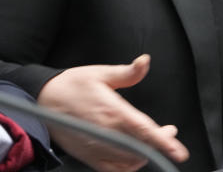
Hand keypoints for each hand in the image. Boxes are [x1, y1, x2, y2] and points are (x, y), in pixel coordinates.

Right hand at [37, 54, 188, 171]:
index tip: (178, 151)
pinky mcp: (91, 157)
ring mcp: (98, 148)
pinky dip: (129, 166)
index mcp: (112, 111)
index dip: (163, 142)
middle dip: (160, 143)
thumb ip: (127, 72)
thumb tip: (145, 62)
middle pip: (142, 147)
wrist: (44, 102)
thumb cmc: (72, 85)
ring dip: (145, 154)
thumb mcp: (100, 73)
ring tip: (152, 141)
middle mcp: (107, 133)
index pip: (144, 130)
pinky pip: (115, 169)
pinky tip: (134, 156)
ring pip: (131, 161)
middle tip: (169, 134)